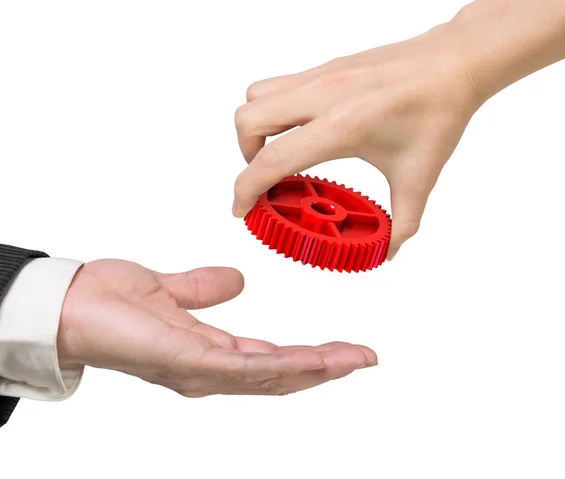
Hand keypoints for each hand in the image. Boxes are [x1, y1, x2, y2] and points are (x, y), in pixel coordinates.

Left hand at [57, 260, 375, 396]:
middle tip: (364, 358)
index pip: (270, 358)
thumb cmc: (109, 301)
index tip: (344, 348)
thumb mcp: (170, 289)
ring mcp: (200, 370)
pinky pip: (243, 368)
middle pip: (279, 374)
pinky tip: (312, 360)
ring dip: (316, 368)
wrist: (67, 304)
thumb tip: (236, 280)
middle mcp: (209, 370)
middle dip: (326, 367)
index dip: (311, 356)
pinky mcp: (187, 362)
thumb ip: (203, 289)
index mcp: (208, 351)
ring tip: (352, 359)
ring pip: (270, 375)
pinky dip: (282, 366)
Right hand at [233, 22, 479, 258]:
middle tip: (267, 178)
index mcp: (343, 126)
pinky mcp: (325, 67)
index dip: (246, 190)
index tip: (241, 209)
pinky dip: (273, 111)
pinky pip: (277, 85)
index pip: (273, 159)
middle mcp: (323, 96)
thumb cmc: (438, 112)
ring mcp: (321, 76)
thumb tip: (388, 249)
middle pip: (247, 121)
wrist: (454, 62)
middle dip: (245, 157)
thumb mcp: (419, 177)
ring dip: (255, 129)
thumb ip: (402, 222)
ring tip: (278, 152)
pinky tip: (302, 130)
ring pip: (256, 96)